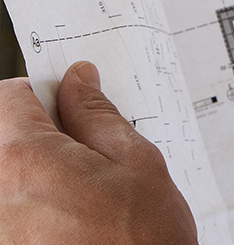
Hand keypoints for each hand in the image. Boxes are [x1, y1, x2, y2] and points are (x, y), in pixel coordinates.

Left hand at [0, 61, 196, 244]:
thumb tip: (78, 82)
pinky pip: (12, 211)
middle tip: (81, 156)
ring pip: (8, 179)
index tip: (65, 103)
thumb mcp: (137, 162)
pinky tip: (68, 227)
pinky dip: (34, 211)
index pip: (7, 98)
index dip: (40, 94)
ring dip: (35, 179)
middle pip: (3, 141)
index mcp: (24, 161)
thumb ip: (98, 116)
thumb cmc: (142, 243)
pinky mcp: (5, 244)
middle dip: (37, 139)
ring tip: (79, 201)